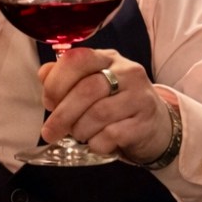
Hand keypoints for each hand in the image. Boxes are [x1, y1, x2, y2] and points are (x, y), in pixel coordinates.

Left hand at [37, 47, 174, 164]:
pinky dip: (97, 143)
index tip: (48, 102)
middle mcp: (127, 72)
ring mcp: (139, 96)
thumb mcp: (93, 83)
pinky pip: (112, 134)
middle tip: (50, 132)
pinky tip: (97, 143)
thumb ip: (66, 77)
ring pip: (99, 114)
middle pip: (87, 90)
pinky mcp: (145, 122)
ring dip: (81, 130)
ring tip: (79, 135)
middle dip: (62, 115)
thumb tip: (44, 75)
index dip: (57, 82)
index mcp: (107, 58)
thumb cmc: (116, 103)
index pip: (78, 59)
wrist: (156, 125)